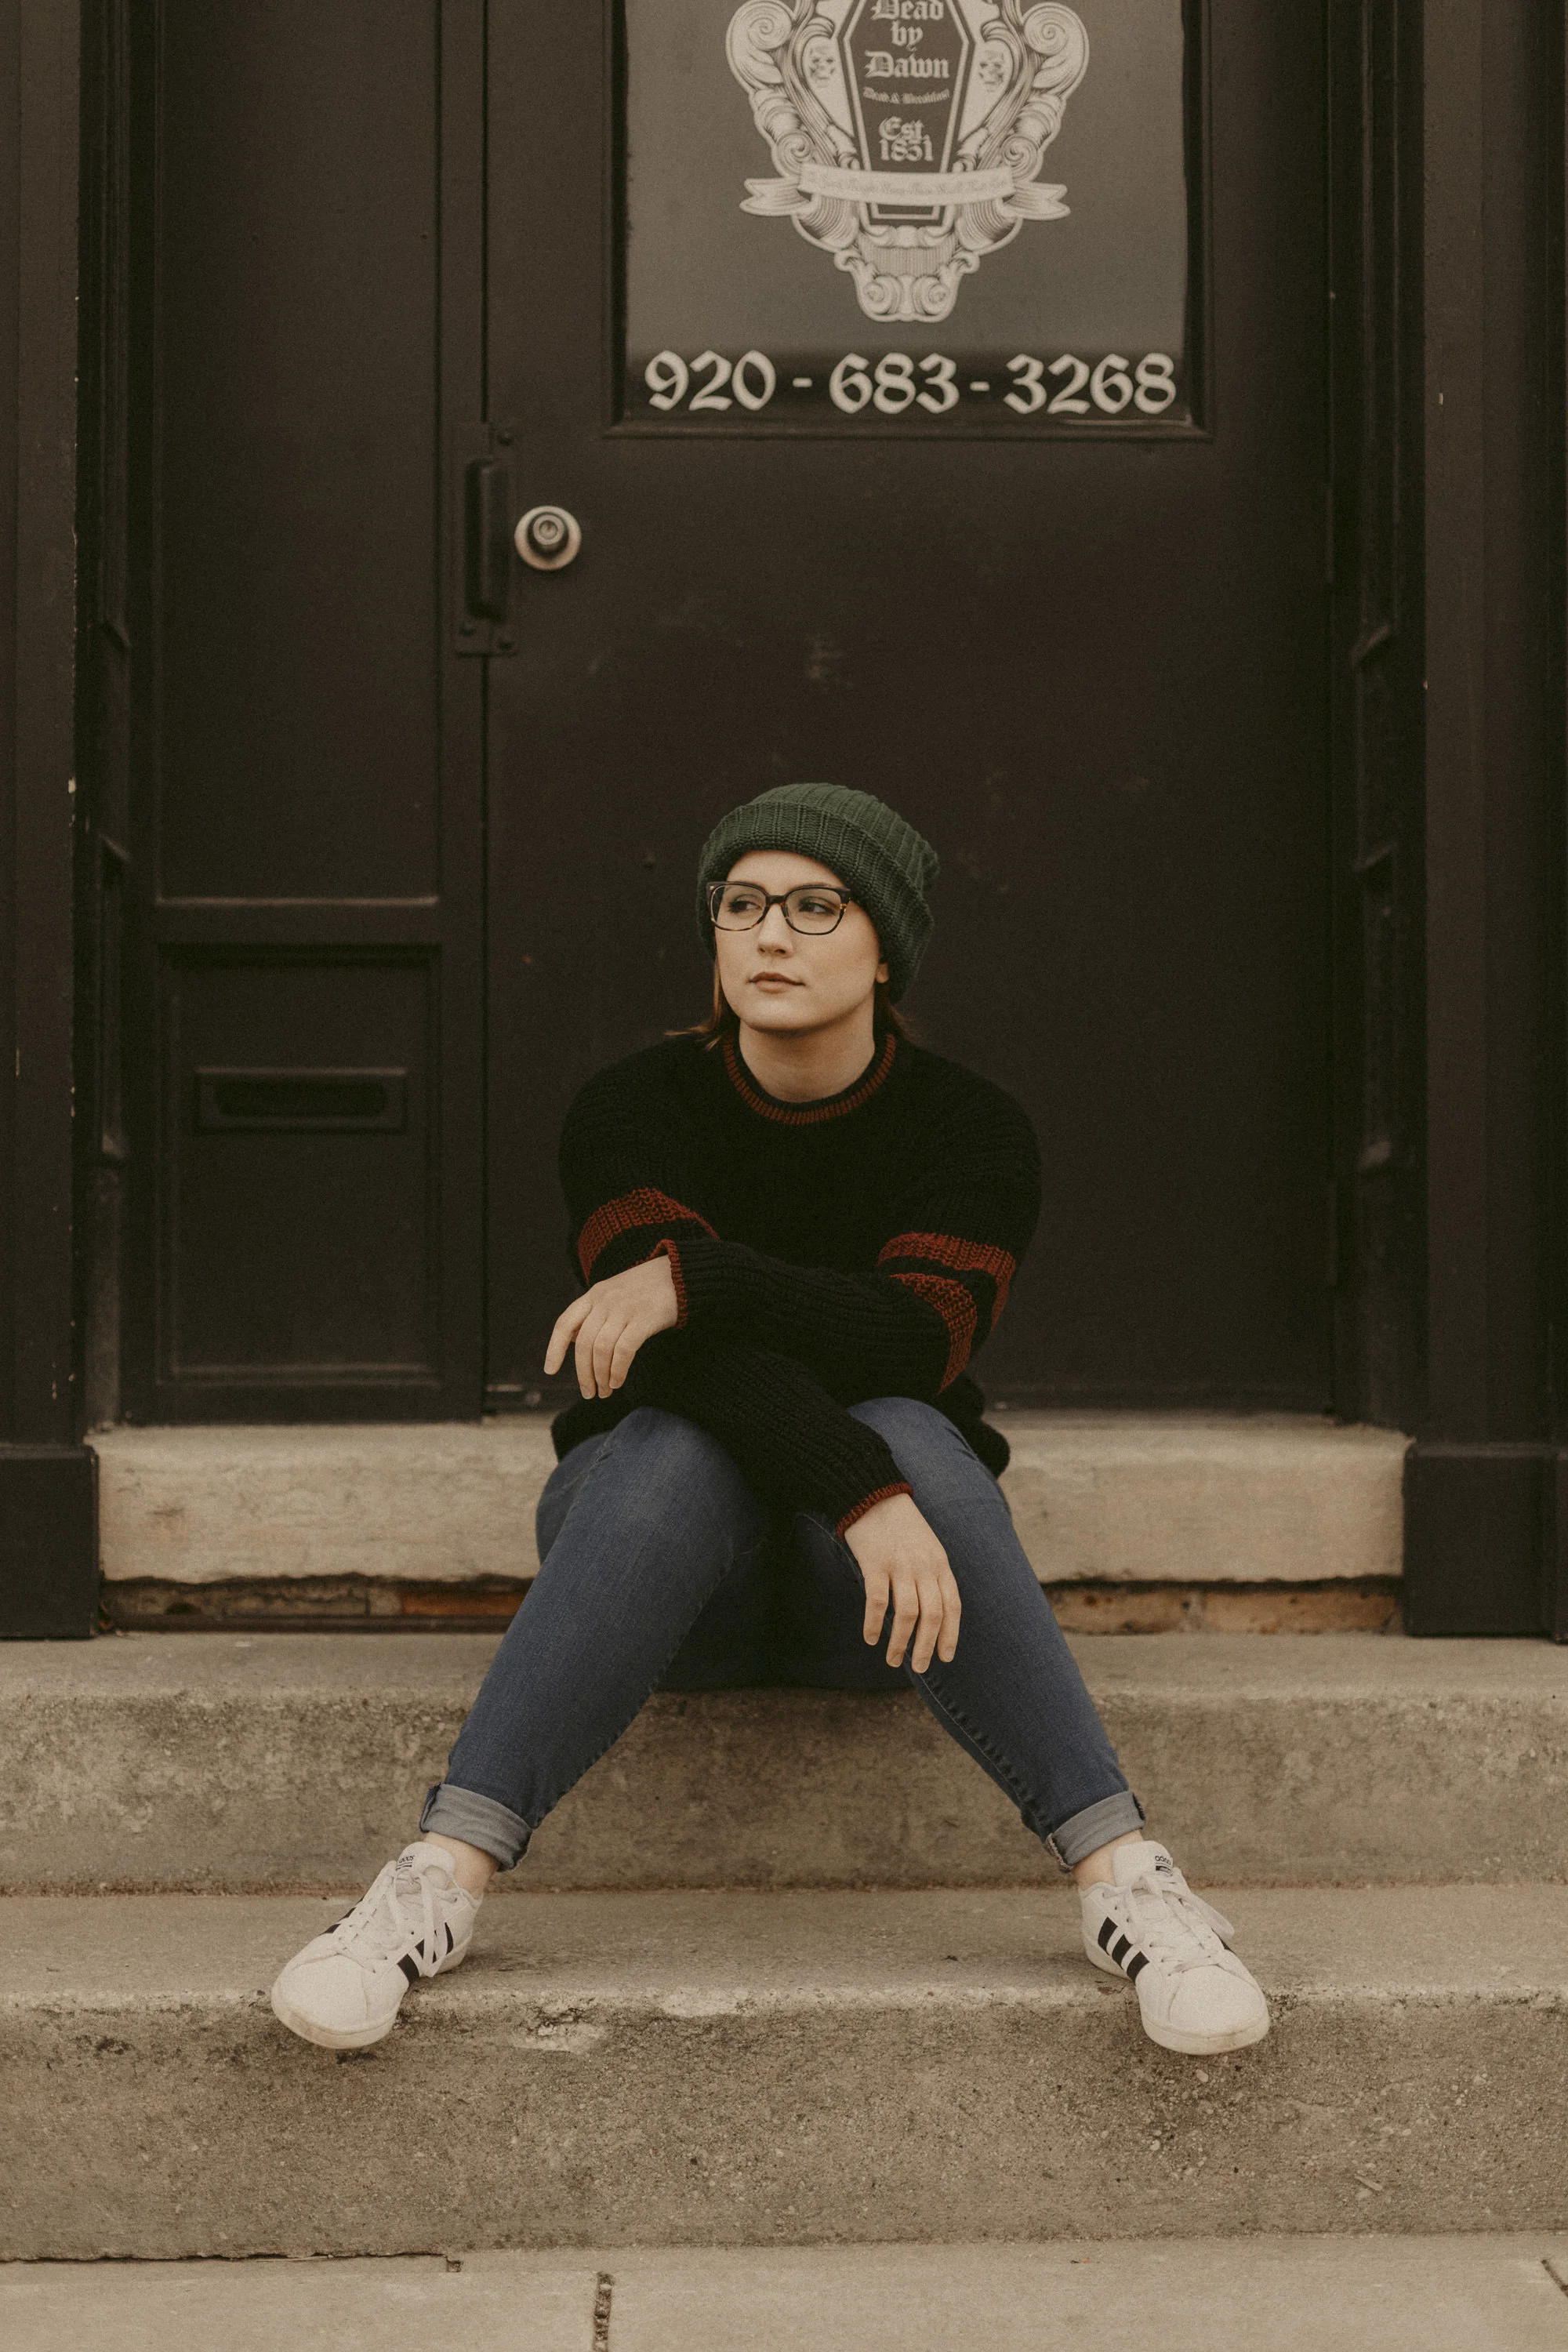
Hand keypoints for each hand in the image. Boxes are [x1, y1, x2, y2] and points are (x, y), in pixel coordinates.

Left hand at [544, 1254, 679, 1397]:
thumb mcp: (612, 1293)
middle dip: (583, 1374)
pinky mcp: (645, 1318)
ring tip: (606, 1390)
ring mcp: (624, 1309)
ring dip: (601, 1376)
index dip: (554, 1348)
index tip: (550, 1371)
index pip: (565, 1323)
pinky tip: (618, 1381)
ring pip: (601, 1350)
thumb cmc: (646, 1289)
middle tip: (589, 1393)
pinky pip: (624, 1350)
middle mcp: (605, 1301)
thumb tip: (572, 1340)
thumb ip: (593, 1314)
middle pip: (584, 1343)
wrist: (681, 1273)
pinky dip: (618, 1370)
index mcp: (593, 1295)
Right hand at [843, 1491, 960, 1672]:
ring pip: (906, 1614)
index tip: (945, 1658)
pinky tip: (870, 1637)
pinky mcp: (875, 1563)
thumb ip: (933, 1575)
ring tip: (893, 1660)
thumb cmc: (901, 1526)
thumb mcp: (928, 1547)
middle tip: (918, 1668)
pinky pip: (877, 1601)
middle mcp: (924, 1566)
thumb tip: (933, 1614)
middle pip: (932, 1616)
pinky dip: (874, 1623)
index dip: (950, 1635)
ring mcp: (900, 1565)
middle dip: (926, 1646)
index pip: (952, 1606)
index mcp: (940, 1564)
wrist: (874, 1495)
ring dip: (900, 1642)